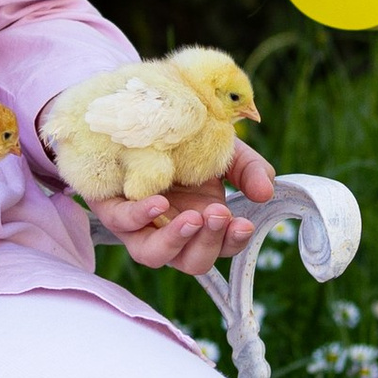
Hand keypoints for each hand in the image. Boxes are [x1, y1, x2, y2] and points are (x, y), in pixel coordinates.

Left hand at [90, 138, 272, 277]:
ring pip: (153, 254)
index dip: (234, 241)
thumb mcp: (225, 151)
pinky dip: (142, 216)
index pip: (223, 247)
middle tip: (219, 214)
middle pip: (193, 261)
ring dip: (176, 241)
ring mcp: (139, 225)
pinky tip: (159, 203)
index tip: (243, 224)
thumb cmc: (185, 142)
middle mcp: (171, 231)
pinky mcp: (111, 208)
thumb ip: (249, 169)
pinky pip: (123, 223)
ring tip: (193, 219)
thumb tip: (266, 192)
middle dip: (210, 242)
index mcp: (202, 223)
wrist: (139, 116)